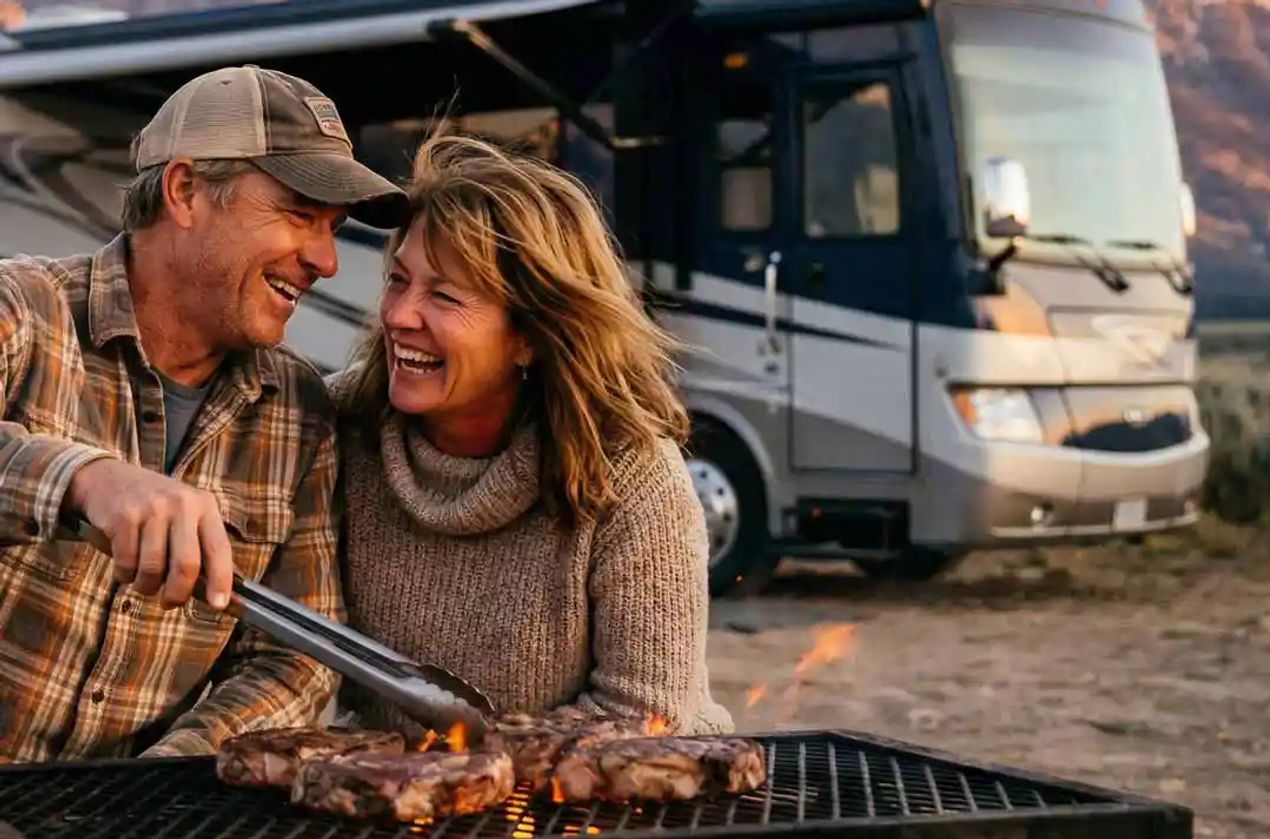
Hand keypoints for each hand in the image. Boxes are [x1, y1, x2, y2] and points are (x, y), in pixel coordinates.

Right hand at [65, 460, 232, 609]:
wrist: (106, 477)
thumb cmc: (153, 507)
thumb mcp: (185, 514)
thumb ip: (198, 545)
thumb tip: (210, 591)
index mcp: (205, 506)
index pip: (219, 548)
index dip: (221, 580)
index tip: (219, 604)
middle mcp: (182, 504)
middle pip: (186, 565)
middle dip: (178, 593)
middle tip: (170, 602)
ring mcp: (152, 509)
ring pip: (153, 569)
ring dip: (146, 586)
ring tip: (144, 582)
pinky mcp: (123, 516)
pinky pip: (126, 563)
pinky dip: (124, 574)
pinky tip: (125, 567)